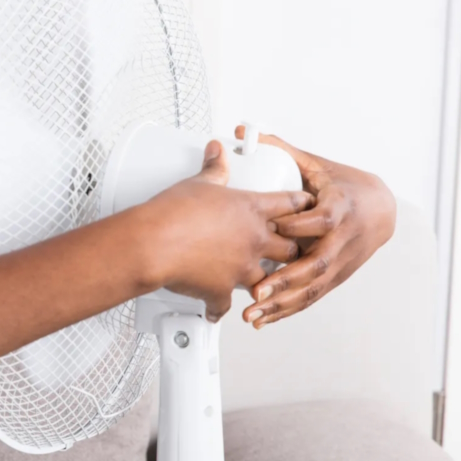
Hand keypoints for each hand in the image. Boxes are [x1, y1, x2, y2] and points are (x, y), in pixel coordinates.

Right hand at [139, 139, 313, 321]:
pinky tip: (214, 308)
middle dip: (291, 247)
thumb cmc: (173, 213)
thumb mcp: (197, 183)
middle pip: (289, 246)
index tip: (307, 205)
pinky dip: (218, 307)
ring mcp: (241, 268)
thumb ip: (213, 169)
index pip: (290, 204)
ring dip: (264, 279)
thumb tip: (216, 152)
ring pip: (266, 278)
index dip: (302, 203)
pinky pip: (225, 305)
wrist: (153, 243)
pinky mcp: (221, 291)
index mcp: (251, 210)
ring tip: (259, 279)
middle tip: (287, 245)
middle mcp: (253, 240)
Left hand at [237, 126, 396, 328]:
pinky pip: (312, 296)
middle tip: (255, 290)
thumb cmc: (345, 186)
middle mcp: (344, 240)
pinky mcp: (337, 277)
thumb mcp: (318, 166)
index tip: (271, 229)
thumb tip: (245, 132)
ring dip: (283, 303)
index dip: (297, 226)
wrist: (382, 209)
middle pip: (316, 263)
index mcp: (341, 208)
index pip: (321, 220)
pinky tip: (266, 319)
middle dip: (284, 279)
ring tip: (254, 314)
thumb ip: (282, 152)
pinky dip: (289, 310)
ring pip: (313, 287)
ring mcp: (342, 263)